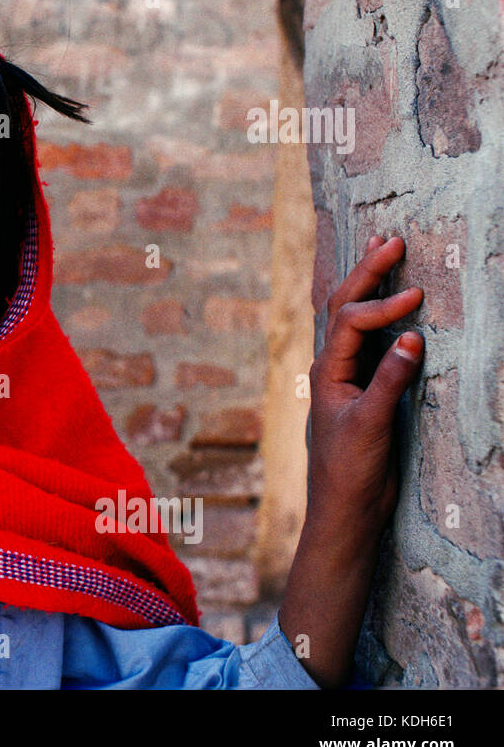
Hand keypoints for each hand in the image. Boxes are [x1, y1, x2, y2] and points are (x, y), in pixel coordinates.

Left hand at [307, 234, 423, 529]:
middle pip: (344, 308)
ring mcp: (345, 375)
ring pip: (351, 319)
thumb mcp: (371, 424)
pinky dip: (379, 314)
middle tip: (391, 239)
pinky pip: (367, 340)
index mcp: (327, 371)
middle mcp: (331, 366)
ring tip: (382, 251)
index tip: (418, 297)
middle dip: (366, 272)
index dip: (383, 305)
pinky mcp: (361, 388)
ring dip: (366, 285)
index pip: (352, 322)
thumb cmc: (350, 469)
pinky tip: (388, 301)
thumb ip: (390, 381)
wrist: (345, 507)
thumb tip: (413, 337)